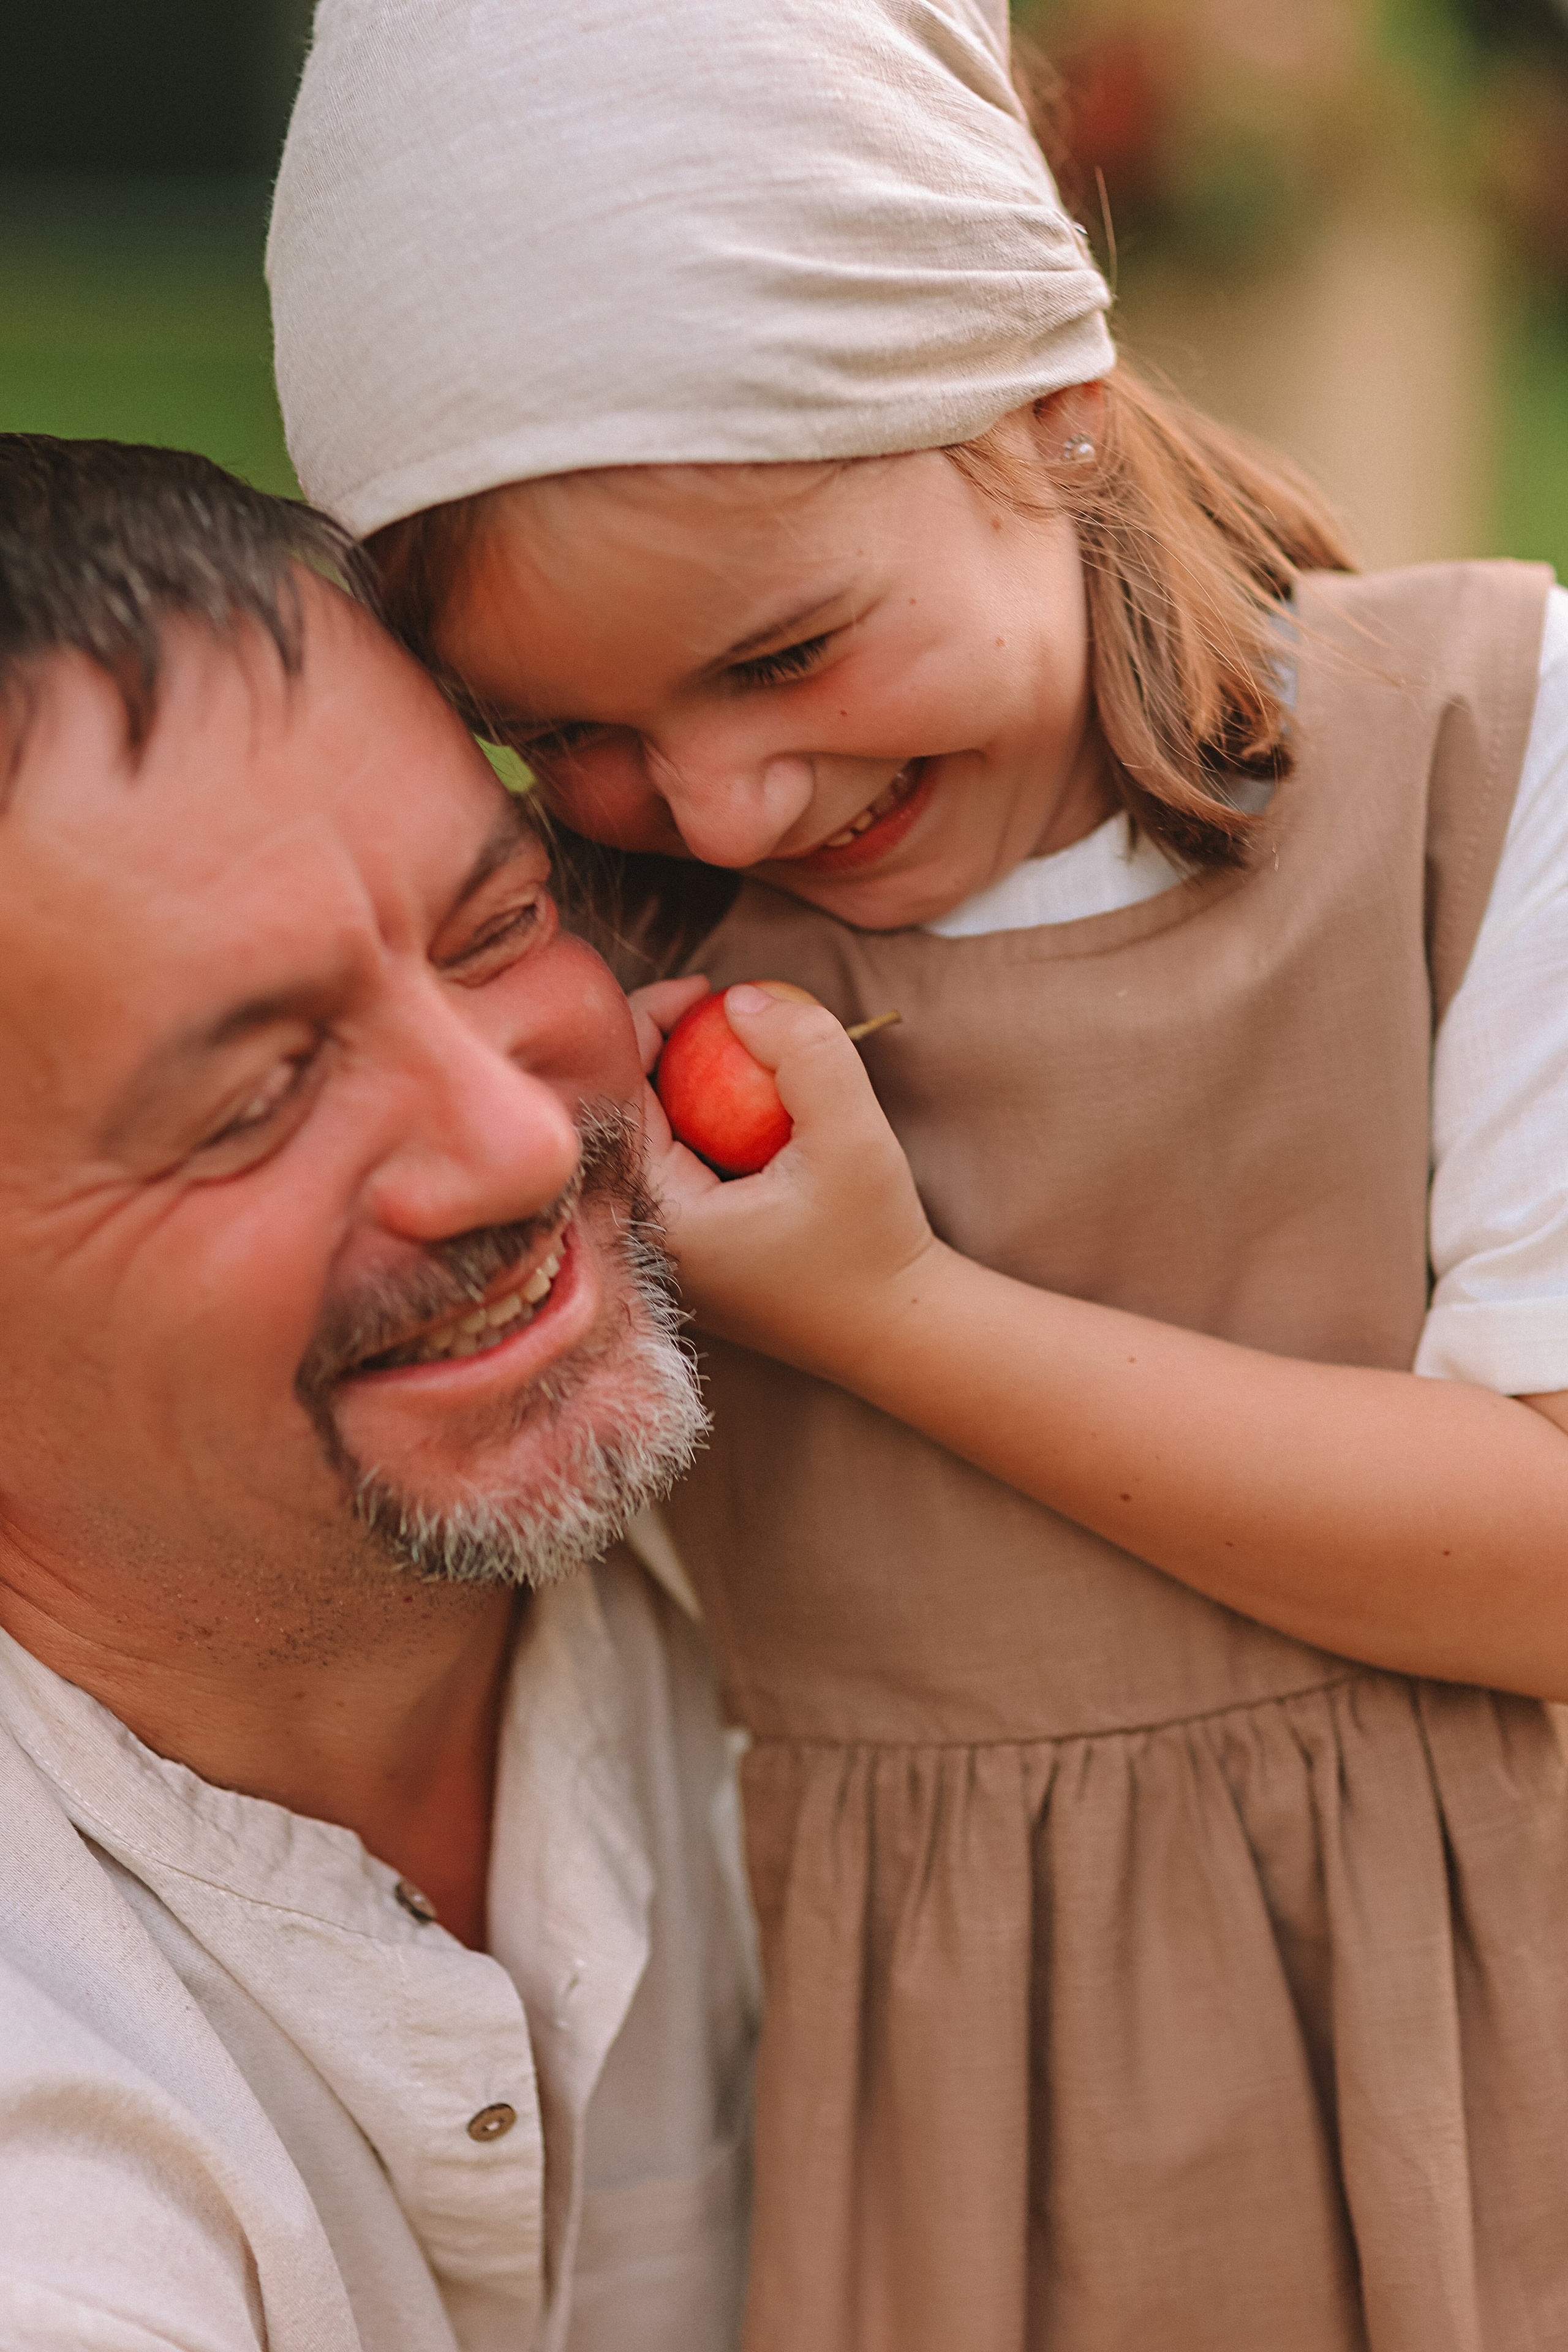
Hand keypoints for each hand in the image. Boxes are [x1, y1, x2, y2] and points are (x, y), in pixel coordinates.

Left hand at [640, 982, 939, 1381]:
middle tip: (717, 1001)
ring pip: (653, 1131)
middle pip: (627, 1108)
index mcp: (655, 1216)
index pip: (618, 1093)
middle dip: (664, 1041)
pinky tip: (751, 1092)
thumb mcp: (854, 1137)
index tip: (704, 988)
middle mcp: (642, 1235)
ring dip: (688, 1075)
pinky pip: (679, 1159)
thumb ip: (806, 1053)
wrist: (899, 1333)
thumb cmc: (875, 1244)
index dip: (646, 1022)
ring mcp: (664, 1245)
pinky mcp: (693, 1246)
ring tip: (737, 1037)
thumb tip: (741, 997)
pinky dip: (706, 1114)